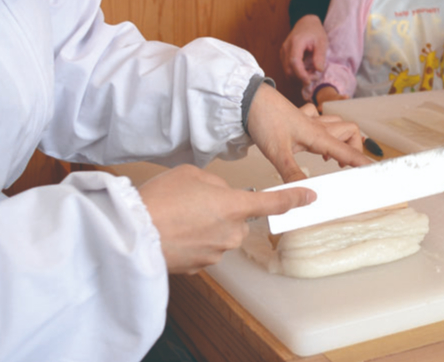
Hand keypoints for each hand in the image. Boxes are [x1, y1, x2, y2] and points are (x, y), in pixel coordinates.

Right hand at [138, 163, 314, 273]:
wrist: (133, 235)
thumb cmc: (160, 199)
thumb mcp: (191, 175)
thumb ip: (214, 184)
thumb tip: (219, 195)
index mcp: (234, 207)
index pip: (274, 204)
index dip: (294, 199)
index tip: (310, 197)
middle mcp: (231, 233)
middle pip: (239, 220)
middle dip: (224, 211)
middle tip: (193, 202)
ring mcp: (215, 254)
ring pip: (220, 235)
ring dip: (206, 227)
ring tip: (177, 217)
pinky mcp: (199, 268)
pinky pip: (204, 249)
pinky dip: (194, 241)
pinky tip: (173, 232)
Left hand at [247, 83, 368, 181]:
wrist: (249, 101)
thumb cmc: (264, 121)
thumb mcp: (278, 154)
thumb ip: (292, 174)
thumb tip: (307, 193)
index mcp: (317, 135)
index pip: (347, 151)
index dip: (362, 161)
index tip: (375, 170)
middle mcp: (317, 126)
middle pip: (350, 131)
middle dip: (354, 147)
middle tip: (346, 166)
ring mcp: (309, 119)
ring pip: (337, 122)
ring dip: (341, 136)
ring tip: (333, 156)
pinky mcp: (299, 116)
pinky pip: (319, 116)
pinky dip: (324, 126)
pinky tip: (316, 136)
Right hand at [280, 15, 327, 83]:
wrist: (306, 23)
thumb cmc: (315, 31)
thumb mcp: (322, 41)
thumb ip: (320, 55)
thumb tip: (318, 70)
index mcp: (296, 42)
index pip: (294, 62)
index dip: (301, 74)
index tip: (309, 81)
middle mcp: (286, 48)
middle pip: (288, 69)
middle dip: (300, 78)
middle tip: (314, 78)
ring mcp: (283, 52)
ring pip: (286, 71)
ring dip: (298, 77)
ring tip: (311, 74)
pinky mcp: (283, 55)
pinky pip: (287, 69)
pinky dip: (295, 74)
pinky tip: (305, 71)